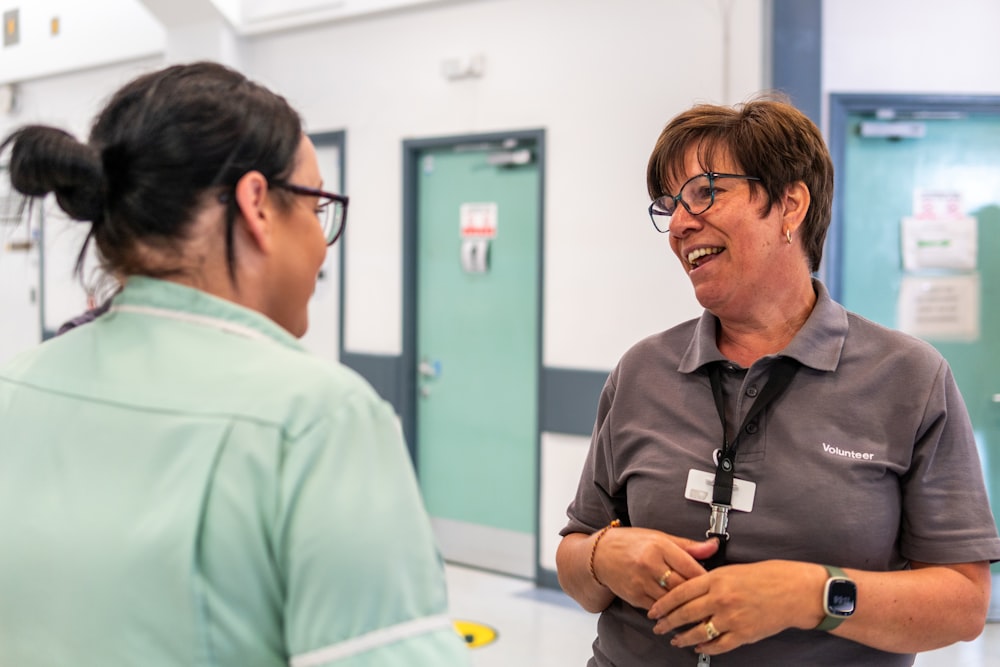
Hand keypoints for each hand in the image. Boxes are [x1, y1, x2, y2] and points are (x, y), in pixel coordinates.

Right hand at [592, 526, 718, 609]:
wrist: (599, 555)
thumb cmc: (631, 543)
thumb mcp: (659, 538)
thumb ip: (688, 546)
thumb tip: (713, 546)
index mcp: (658, 546)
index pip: (690, 566)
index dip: (705, 577)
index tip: (714, 582)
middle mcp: (649, 564)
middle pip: (682, 586)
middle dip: (697, 594)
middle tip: (709, 598)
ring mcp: (640, 582)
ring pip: (671, 600)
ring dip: (684, 605)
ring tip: (696, 606)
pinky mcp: (634, 596)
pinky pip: (658, 608)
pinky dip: (669, 610)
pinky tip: (676, 609)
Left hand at [646, 560, 824, 654]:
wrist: (794, 591)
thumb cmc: (767, 576)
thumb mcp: (733, 569)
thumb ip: (710, 579)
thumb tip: (690, 587)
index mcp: (716, 579)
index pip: (680, 592)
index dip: (664, 603)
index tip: (654, 609)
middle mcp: (721, 599)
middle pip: (685, 614)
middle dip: (667, 622)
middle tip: (658, 626)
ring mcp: (732, 618)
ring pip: (698, 632)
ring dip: (683, 638)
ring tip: (675, 640)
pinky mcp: (744, 634)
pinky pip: (719, 645)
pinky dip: (706, 648)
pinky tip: (700, 647)